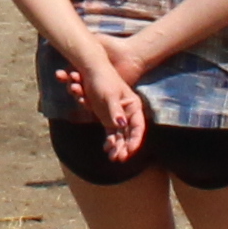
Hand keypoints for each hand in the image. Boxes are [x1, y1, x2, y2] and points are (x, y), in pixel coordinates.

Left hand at [75, 37, 151, 159]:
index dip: (135, 140)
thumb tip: (121, 126)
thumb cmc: (102, 79)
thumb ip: (114, 111)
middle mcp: (127, 112)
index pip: (138, 126)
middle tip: (118, 158)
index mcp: (133, 105)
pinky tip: (106, 149)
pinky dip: (109, 142)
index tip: (129, 151)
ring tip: (113, 157)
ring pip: (120, 135)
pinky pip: (110, 133)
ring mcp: (117, 116)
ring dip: (117, 147)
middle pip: (129, 134)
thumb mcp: (109, 95)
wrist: (90, 70)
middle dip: (124, 147)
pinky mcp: (107, 118)